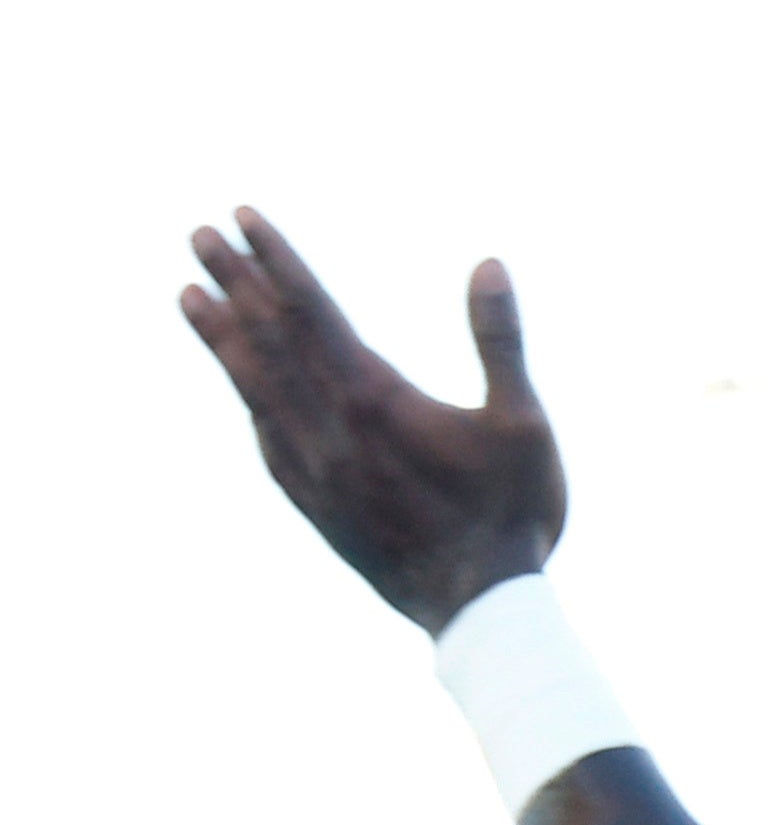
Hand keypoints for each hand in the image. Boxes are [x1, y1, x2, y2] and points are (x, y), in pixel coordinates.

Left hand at [179, 214, 565, 636]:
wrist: (478, 607)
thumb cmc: (511, 513)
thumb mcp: (521, 423)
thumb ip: (499, 341)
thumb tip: (488, 264)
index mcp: (374, 396)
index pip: (309, 310)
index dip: (276, 260)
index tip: (242, 217)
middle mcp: (328, 425)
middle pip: (269, 337)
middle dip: (235, 281)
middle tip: (199, 235)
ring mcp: (312, 465)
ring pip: (254, 384)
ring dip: (221, 335)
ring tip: (189, 295)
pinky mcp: (312, 500)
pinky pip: (264, 433)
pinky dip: (245, 394)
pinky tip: (238, 381)